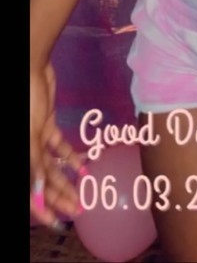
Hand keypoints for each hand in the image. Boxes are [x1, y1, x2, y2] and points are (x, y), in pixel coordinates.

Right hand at [30, 63, 82, 225]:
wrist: (31, 68)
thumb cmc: (27, 101)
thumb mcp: (30, 136)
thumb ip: (34, 165)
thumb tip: (40, 195)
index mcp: (20, 156)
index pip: (29, 191)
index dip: (41, 208)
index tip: (57, 222)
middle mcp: (25, 151)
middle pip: (41, 181)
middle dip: (58, 197)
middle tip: (77, 210)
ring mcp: (34, 138)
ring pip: (51, 166)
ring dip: (66, 180)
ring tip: (82, 194)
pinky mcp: (45, 124)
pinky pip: (57, 146)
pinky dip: (69, 156)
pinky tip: (83, 166)